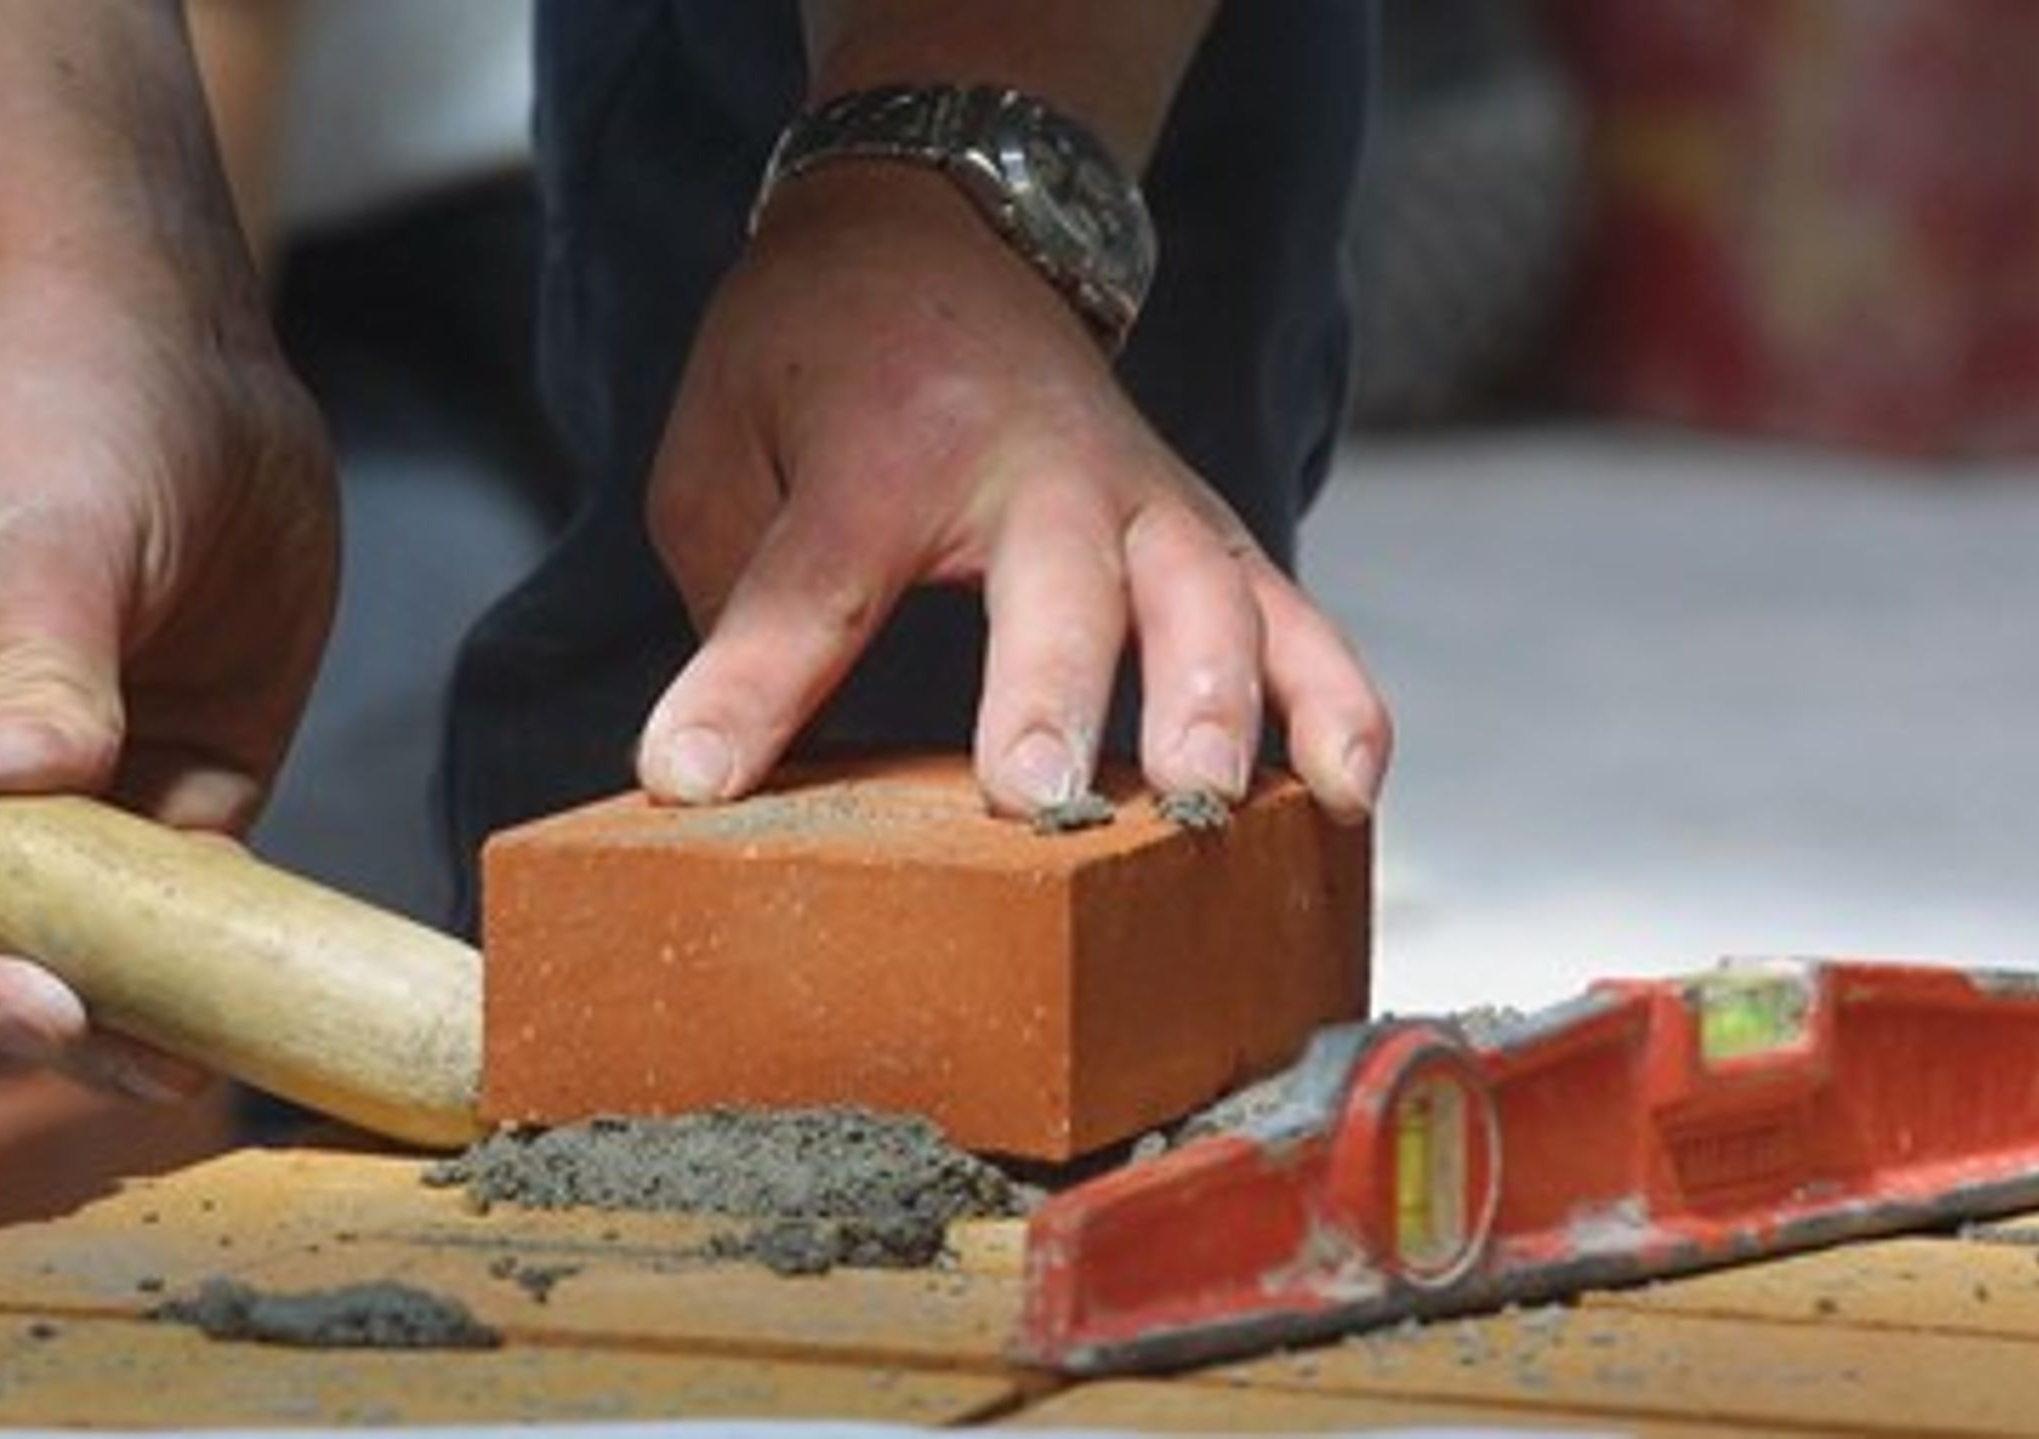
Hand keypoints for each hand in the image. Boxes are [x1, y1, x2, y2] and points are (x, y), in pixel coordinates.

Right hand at [0, 287, 338, 1096]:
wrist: (190, 375)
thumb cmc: (68, 417)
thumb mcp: (43, 522)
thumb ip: (40, 652)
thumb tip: (33, 775)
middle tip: (46, 1009)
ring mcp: (61, 811)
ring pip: (41, 966)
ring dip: (78, 1029)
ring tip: (141, 1061)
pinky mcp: (171, 812)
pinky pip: (160, 934)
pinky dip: (180, 991)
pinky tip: (213, 1035)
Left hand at [635, 165, 1389, 819]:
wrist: (937, 228)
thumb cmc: (815, 360)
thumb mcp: (719, 447)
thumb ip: (730, 595)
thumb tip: (718, 769)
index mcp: (886, 447)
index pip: (816, 580)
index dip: (752, 687)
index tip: (691, 779)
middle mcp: (1036, 464)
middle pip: (1057, 581)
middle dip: (1052, 692)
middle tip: (1035, 800)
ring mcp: (1142, 492)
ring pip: (1208, 594)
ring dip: (1217, 705)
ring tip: (1204, 809)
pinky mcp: (1205, 526)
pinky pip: (1293, 613)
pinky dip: (1333, 698)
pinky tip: (1348, 792)